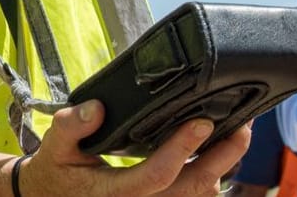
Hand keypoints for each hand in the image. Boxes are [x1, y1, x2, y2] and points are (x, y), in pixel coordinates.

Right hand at [17, 101, 249, 196]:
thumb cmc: (58, 170)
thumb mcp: (54, 147)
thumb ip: (70, 126)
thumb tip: (97, 108)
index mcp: (114, 192)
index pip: (155, 176)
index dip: (180, 150)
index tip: (201, 121)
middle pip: (192, 189)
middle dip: (222, 158)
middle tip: (242, 126)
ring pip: (199, 196)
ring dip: (223, 167)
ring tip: (238, 132)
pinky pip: (194, 196)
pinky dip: (212, 175)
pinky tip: (219, 150)